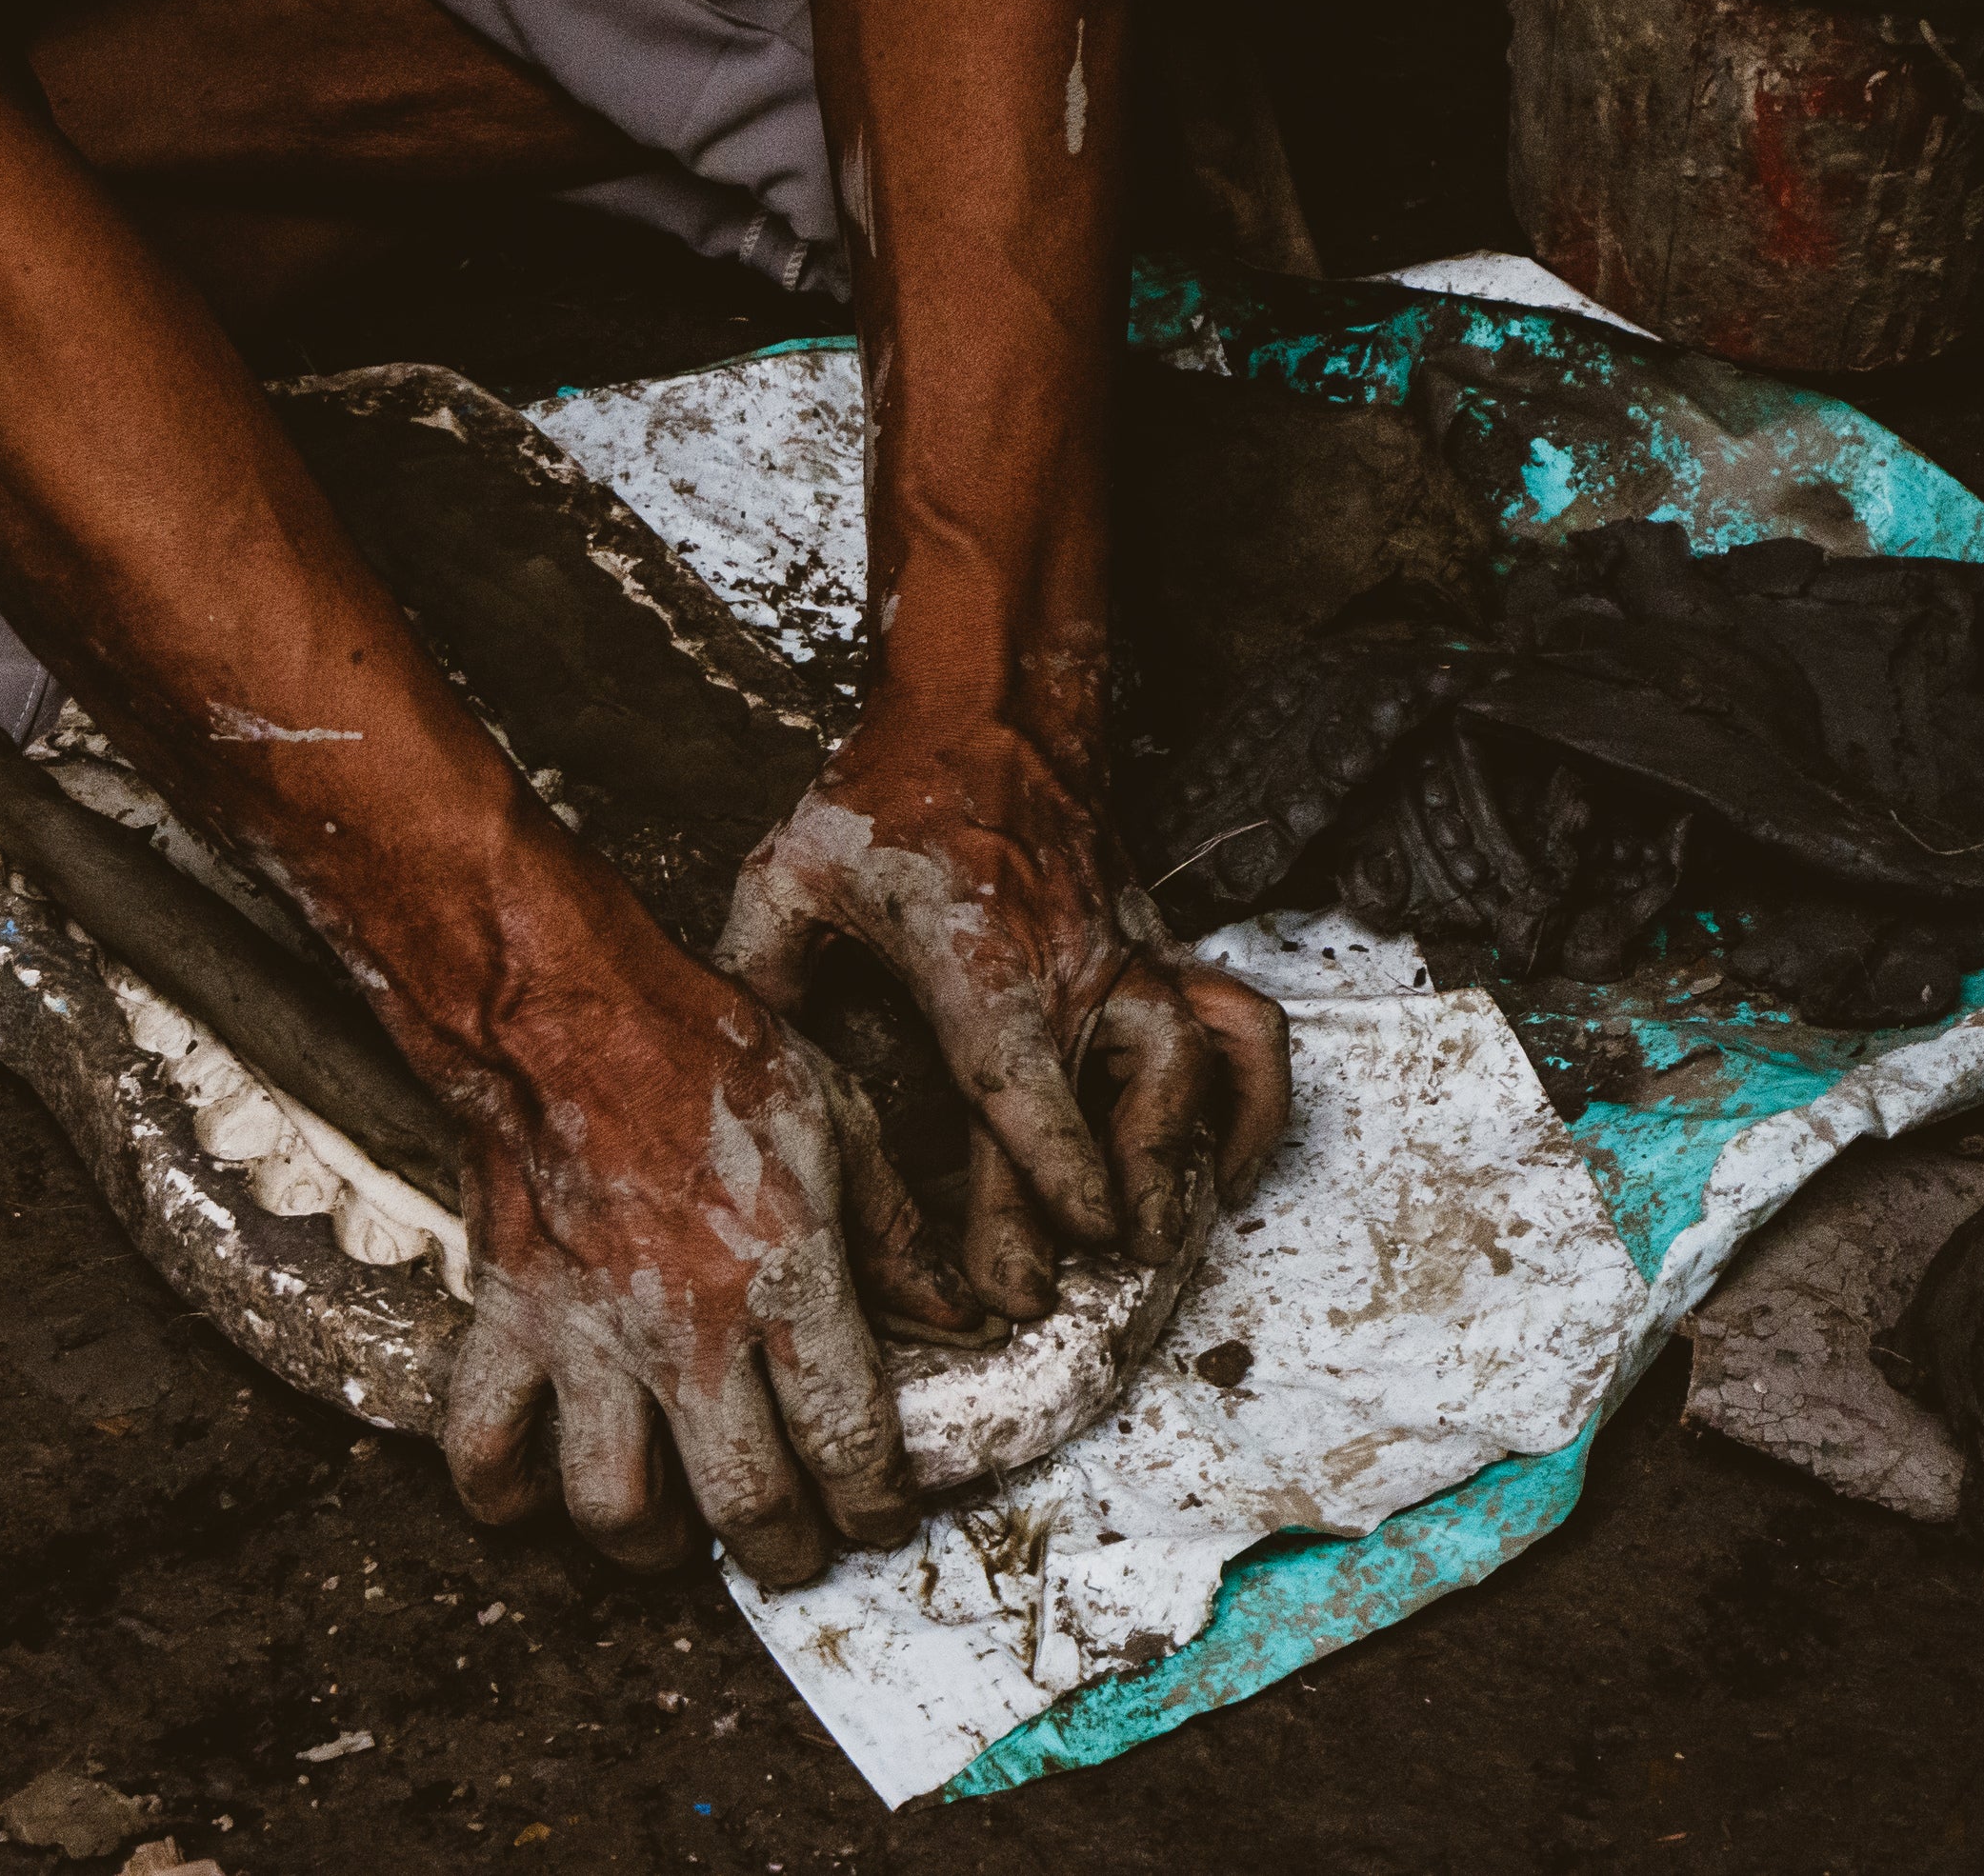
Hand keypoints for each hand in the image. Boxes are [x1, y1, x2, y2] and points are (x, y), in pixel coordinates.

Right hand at [439, 911, 980, 1586]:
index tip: (882, 1513)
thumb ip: (901, 1235)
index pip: (848, 1444)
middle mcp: (689, 1333)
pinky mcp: (507, 1324)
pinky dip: (503, 1494)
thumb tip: (960, 1314)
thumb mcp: (842, 1124)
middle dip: (784, 1551)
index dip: (876, 1505)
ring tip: (677, 1537)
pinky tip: (537, 1494)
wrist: (567, 1013)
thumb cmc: (706, 1055)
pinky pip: (484, 1446)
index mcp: (786, 1283)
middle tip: (795, 1549)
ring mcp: (588, 1339)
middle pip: (745, 1503)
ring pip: (615, 1505)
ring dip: (653, 1547)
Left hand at [718, 701, 1291, 1316]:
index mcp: (971, 943)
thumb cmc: (886, 796)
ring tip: (1160, 1239)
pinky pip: (1243, 1030)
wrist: (986, 703)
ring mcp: (1129, 952)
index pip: (1018, 1064)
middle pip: (1114, 1085)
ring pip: (1195, 1058)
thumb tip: (731, 1078)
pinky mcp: (1163, 952)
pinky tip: (1225, 1172)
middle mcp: (1069, 952)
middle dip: (1107, 1189)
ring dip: (1186, 1152)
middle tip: (1073, 1280)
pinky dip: (1251, 1102)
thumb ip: (761, 977)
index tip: (1067, 1235)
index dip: (1051, 1157)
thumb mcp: (789, 873)